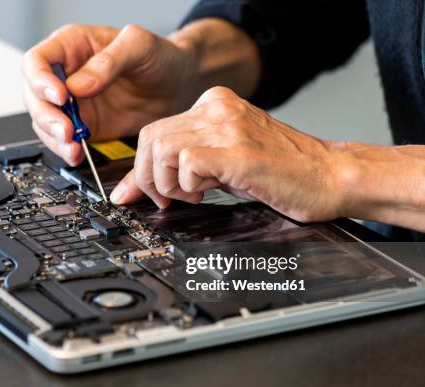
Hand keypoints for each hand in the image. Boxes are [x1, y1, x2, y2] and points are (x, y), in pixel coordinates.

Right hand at [21, 24, 198, 165]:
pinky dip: (66, 150)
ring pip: (44, 122)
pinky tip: (77, 153)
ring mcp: (74, 104)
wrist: (179, 86)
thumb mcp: (139, 46)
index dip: (40, 80)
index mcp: (72, 46)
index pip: (37, 61)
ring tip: (73, 146)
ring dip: (54, 137)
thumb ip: (109, 61)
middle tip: (66, 130)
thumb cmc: (160, 57)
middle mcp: (66, 75)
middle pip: (34, 96)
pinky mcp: (85, 127)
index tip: (60, 96)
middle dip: (46, 116)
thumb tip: (79, 85)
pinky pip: (64, 141)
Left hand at [111, 86, 345, 222]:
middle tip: (168, 198)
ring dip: (167, 182)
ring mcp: (228, 127)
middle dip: (148, 178)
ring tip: (192, 195)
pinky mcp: (238, 151)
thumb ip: (184, 165)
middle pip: (150, 138)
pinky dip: (187, 185)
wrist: (330, 176)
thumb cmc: (283, 172)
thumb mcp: (224, 162)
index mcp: (214, 105)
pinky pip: (186, 162)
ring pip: (162, 148)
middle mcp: (217, 109)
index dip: (141, 167)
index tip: (138, 192)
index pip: (155, 130)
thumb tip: (141, 187)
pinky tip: (208, 192)